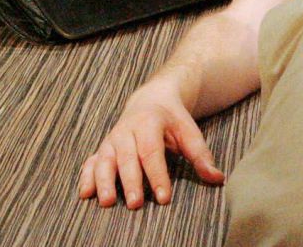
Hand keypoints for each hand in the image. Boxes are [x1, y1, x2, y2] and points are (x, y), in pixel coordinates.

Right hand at [77, 85, 224, 208]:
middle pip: (127, 158)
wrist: (151, 99)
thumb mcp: (189, 131)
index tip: (164, 197)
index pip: (152, 152)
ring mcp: (112, 139)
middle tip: (135, 204)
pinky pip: (91, 162)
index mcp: (149, 123)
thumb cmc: (173, 120)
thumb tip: (218, 178)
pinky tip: (85, 193)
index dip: (158, 175)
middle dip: (131, 182)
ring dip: (104, 181)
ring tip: (106, 202)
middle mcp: (126, 130)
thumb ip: (201, 155)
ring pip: (105, 160)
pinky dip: (86, 177)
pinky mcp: (103, 148)